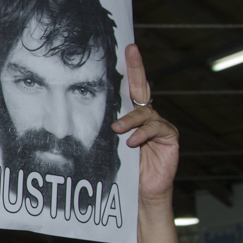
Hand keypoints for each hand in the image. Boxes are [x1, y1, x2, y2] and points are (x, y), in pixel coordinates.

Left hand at [111, 44, 179, 205]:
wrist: (140, 195)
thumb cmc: (121, 172)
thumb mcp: (106, 149)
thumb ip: (101, 133)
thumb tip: (73, 122)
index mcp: (130, 116)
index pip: (127, 88)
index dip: (129, 67)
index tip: (125, 46)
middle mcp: (146, 116)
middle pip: (142, 87)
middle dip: (137, 67)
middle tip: (131, 51)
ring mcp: (159, 125)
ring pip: (145, 112)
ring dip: (130, 119)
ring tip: (117, 130)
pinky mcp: (169, 137)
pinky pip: (157, 128)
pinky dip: (143, 134)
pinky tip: (132, 142)